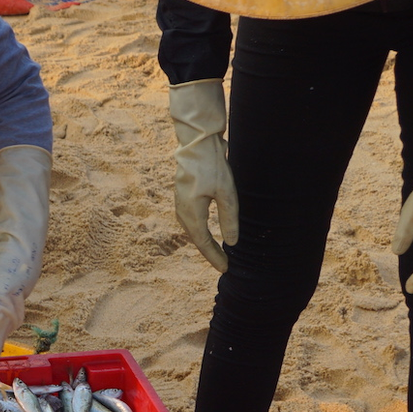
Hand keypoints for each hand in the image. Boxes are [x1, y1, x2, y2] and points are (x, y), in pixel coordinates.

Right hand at [168, 80, 235, 271]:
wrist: (196, 142)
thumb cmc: (212, 166)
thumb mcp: (226, 193)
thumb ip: (229, 219)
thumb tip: (232, 243)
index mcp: (192, 214)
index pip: (204, 244)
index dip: (215, 258)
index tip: (226, 269)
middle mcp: (182, 212)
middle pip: (196, 239)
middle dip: (210, 253)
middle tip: (223, 264)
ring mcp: (180, 204)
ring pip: (191, 230)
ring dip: (203, 242)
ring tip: (216, 252)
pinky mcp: (182, 196)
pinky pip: (189, 221)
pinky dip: (198, 231)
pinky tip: (205, 231)